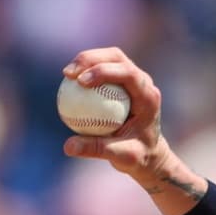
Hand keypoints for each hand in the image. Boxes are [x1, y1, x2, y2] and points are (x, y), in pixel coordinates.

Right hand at [60, 48, 204, 214]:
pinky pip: (103, 68)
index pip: (129, 74)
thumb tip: (68, 147)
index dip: (104, 71)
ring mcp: (134, 80)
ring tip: (67, 74)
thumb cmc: (138, 156)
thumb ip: (97, 150)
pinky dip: (86, 69)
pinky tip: (69, 80)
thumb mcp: (121, 157)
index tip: (81, 82)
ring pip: (109, 58)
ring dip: (87, 60)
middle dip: (91, 59)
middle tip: (69, 73)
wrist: (149, 154)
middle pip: (117, 57)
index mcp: (149, 97)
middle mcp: (144, 84)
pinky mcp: (123, 82)